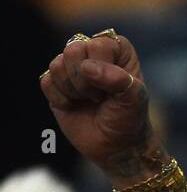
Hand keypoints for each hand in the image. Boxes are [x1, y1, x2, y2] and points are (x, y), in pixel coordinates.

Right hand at [39, 31, 157, 183]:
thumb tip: (88, 68)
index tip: (114, 90)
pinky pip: (46, 80)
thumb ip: (119, 79)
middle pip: (73, 50)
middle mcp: (92, 53)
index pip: (99, 44)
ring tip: (89, 101)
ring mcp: (72, 68)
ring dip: (74, 90)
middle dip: (86, 80)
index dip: (104, 70)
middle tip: (99, 97)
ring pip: (57, 64)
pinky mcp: (55, 84)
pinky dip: (60, 98)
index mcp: (117, 50)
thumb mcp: (135, 100)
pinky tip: (74, 106)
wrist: (116, 147)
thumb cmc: (129, 120)